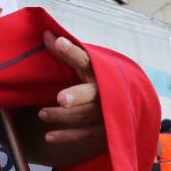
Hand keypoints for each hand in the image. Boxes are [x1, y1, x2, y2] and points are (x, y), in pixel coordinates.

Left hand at [36, 31, 105, 163]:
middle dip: (77, 96)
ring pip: (85, 116)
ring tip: (42, 114)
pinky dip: (68, 136)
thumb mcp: (86, 66)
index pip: (85, 60)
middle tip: (60, 98)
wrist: (129, 102)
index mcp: (100, 71)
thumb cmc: (98, 80)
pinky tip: (49, 137)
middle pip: (92, 94)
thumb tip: (45, 34)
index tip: (58, 42)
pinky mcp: (107, 131)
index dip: (72, 52)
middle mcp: (106, 92)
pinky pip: (87, 135)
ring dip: (63, 117)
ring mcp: (109, 113)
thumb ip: (66, 53)